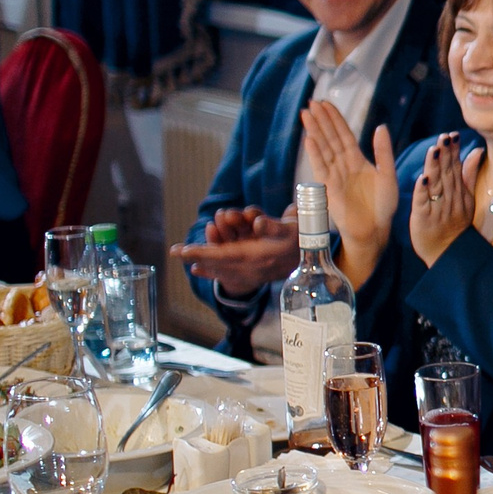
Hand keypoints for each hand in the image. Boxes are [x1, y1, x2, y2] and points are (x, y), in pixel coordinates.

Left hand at [169, 204, 299, 294]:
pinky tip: (199, 269)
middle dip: (198, 256)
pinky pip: (228, 271)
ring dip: (207, 258)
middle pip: (218, 262)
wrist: (317, 254)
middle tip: (175, 252)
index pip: (223, 255)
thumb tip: (256, 222)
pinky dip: (212, 269)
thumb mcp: (292, 229)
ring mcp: (252, 268)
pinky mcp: (254, 268)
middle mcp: (252, 265)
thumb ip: (273, 225)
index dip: (202, 252)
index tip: (182, 252)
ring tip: (188, 256)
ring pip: (222, 265)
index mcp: (257, 257)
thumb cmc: (304, 237)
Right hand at [302, 102, 395, 282]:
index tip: (326, 103)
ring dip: (315, 132)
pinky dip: (315, 154)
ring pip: (323, 149)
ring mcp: (335, 176)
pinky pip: (321, 167)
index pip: (344, 135)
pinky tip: (309, 139)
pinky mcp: (329, 188)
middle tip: (312, 102)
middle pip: (330, 138)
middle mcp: (344, 166)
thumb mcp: (388, 175)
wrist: (375, 230)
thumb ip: (383, 152)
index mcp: (358, 161)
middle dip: (321, 120)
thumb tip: (381, 126)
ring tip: (306, 114)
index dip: (335, 119)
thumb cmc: (383, 206)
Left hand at [406, 133, 478, 266]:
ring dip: (435, 168)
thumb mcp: (467, 198)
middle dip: (445, 155)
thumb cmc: (454, 223)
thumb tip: (477, 151)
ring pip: (436, 185)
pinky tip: (422, 178)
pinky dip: (423, 191)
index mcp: (459, 192)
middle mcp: (450, 198)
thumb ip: (469, 173)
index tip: (452, 135)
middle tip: (443, 138)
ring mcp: (437, 208)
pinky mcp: (424, 218)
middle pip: (447, 174)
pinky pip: (424, 203)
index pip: (456, 168)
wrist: (447, 253)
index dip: (454, 152)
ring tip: (433, 151)